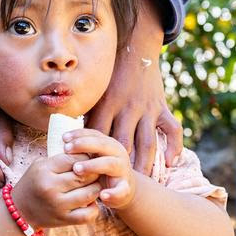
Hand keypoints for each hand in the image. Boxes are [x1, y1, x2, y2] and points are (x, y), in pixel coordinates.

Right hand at [11, 153, 101, 228]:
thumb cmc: (34, 183)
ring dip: (96, 188)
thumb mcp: (40, 165)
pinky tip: (90, 202)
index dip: (85, 157)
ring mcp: (58, 205)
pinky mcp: (63, 220)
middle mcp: (51, 187)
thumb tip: (88, 153)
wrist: (20, 210)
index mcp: (44, 170)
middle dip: (94, 172)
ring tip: (94, 184)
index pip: (74, 159)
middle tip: (96, 171)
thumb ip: (61, 159)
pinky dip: (93, 208)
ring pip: (90, 194)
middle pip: (84, 176)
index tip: (88, 158)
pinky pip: (88, 214)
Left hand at [63, 129, 135, 209]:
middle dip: (84, 145)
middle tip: (66, 150)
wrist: (123, 189)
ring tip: (76, 169)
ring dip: (93, 165)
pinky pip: (121, 190)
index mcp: (109, 144)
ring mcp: (122, 170)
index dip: (79, 135)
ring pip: (110, 164)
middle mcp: (117, 154)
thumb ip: (81, 149)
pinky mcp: (126, 188)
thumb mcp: (92, 157)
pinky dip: (112, 193)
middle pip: (102, 145)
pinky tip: (102, 196)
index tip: (63, 138)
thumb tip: (62, 139)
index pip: (94, 135)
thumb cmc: (101, 170)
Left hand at [86, 0, 182, 174]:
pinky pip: (171, 129)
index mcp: (106, 103)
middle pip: (120, 143)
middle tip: (108, 186)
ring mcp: (147, 109)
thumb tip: (62, 131)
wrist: (136, 48)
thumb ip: (84, 109)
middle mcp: (127, 108)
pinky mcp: (162, 107)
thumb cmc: (109, 74)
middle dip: (114, 166)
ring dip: (143, 164)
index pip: (96, 134)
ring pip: (147, 142)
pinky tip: (170, 163)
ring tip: (139, 182)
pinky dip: (173, 146)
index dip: (88, 153)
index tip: (83, 172)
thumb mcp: (94, 89)